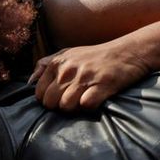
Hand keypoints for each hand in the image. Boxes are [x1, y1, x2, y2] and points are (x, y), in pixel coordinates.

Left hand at [30, 42, 150, 110]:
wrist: (130, 51)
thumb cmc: (95, 56)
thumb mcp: (67, 54)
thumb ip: (45, 65)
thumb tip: (29, 81)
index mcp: (57, 63)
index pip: (39, 93)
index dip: (48, 100)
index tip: (60, 98)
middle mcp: (68, 69)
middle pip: (50, 102)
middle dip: (59, 107)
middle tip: (72, 102)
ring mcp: (85, 77)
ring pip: (66, 106)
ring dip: (74, 109)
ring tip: (84, 101)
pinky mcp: (103, 85)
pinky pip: (86, 105)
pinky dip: (89, 107)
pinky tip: (95, 100)